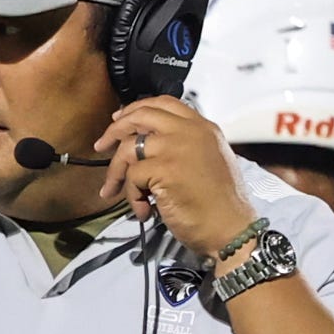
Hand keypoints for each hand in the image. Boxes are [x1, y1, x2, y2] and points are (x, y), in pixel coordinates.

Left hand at [94, 98, 254, 261]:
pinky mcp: (165, 169)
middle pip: (141, 115)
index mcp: (203, 127)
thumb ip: (186, 145)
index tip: (120, 119)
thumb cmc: (221, 206)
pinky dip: (131, 196)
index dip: (137, 109)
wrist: (232, 230)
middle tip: (102, 146)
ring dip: (116, 172)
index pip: (164, 103)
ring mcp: (177, 148)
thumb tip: (149, 145)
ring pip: (129, 147)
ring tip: (113, 191)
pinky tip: (143, 210)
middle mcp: (190, 131)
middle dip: (115, 129)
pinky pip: (132, 177)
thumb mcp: (210, 161)